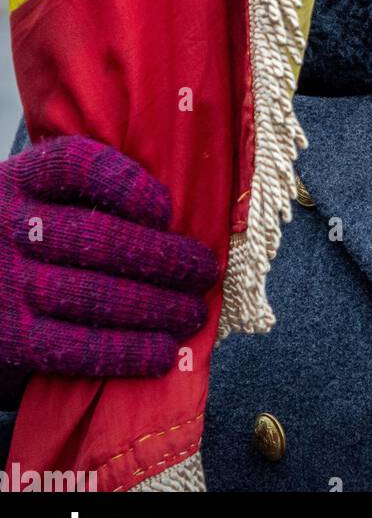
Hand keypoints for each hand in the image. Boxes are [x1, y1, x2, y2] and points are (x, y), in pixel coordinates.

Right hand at [0, 135, 219, 395]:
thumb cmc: (21, 242)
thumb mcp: (35, 201)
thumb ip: (86, 194)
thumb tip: (177, 214)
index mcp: (21, 181)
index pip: (76, 165)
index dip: (127, 184)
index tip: (167, 208)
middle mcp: (9, 227)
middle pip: (99, 238)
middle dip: (165, 257)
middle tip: (205, 270)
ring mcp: (7, 286)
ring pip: (96, 295)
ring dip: (158, 307)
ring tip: (193, 313)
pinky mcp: (10, 342)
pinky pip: (77, 348)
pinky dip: (127, 351)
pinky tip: (163, 352)